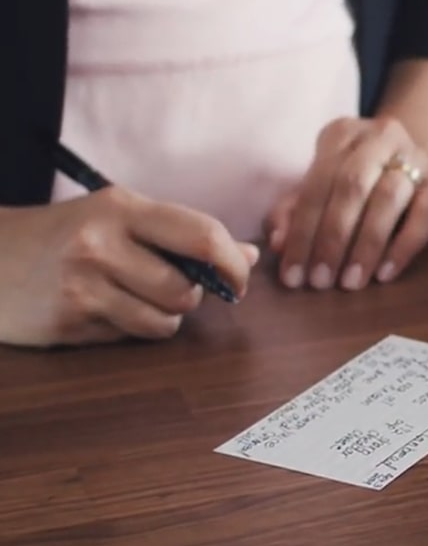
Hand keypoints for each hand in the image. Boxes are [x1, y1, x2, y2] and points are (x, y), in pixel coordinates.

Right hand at [0, 187, 258, 347]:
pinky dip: (129, 329)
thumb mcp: (117, 216)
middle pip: (186, 290)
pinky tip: (102, 309)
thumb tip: (248, 255)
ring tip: (133, 297)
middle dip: (190, 296)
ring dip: (162, 317)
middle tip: (169, 285)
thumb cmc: (61, 234)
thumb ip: (182, 234)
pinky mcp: (68, 323)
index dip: (232, 263)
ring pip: (164, 322)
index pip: (202, 235)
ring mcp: (82, 287)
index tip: (240, 278)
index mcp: (120, 208)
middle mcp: (100, 245)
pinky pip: (129, 337)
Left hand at [266, 117, 427, 290]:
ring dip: (364, 245)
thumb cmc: (363, 186)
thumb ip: (295, 212)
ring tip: (350, 282)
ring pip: (387, 198)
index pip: (316, 184)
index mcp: (343, 133)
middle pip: (350, 186)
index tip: (291, 275)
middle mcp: (382, 137)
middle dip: (331, 238)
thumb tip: (278, 242)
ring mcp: (418, 158)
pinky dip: (402, 246)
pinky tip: (383, 273)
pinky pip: (423, 215)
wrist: (421, 172)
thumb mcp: (325, 190)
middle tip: (320, 281)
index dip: (301, 231)